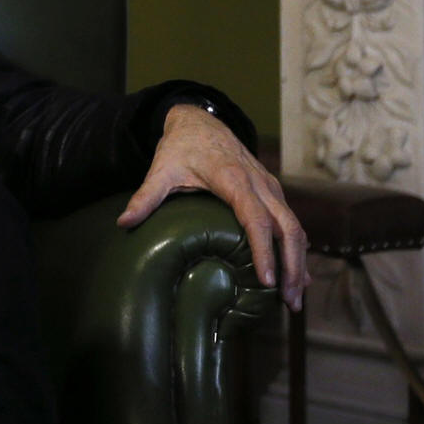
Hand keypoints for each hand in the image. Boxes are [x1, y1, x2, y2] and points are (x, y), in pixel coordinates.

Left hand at [117, 104, 309, 309]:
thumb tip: (124, 222)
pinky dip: (298, 248)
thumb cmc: (181, 147)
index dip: (263, 250)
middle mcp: (259, 183)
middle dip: (291, 264)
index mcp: (234, 179)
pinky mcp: (272, 190)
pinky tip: (299, 275)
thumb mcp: (161, 169)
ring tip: (294, 299)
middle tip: (288, 302)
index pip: (255, 218)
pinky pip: (291, 221)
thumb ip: (146, 196)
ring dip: (298, 261)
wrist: (200, 120)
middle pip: (286, 226)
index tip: (267, 280)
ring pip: (293, 225)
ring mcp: (269, 186)